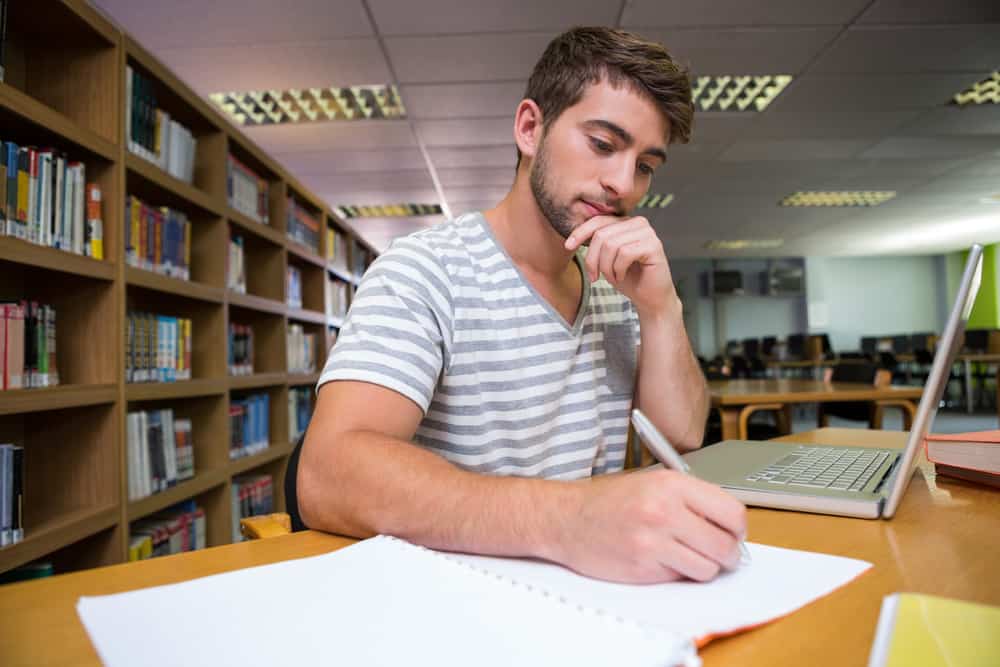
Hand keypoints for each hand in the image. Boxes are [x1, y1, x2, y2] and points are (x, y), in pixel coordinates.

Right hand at [554, 469, 746, 583]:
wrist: (565, 518)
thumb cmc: (608, 500)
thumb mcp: (651, 482)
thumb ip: (690, 499)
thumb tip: (728, 526)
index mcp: (671, 485)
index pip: (732, 513)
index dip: (737, 529)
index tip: (733, 534)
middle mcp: (664, 511)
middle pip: (725, 546)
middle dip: (727, 555)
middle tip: (717, 553)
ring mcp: (653, 542)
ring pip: (708, 569)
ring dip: (702, 567)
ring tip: (684, 556)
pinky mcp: (642, 568)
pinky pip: (680, 578)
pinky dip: (676, 573)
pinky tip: (658, 559)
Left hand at [564, 215, 675, 316]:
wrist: (650, 298)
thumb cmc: (629, 279)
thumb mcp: (606, 259)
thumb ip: (597, 244)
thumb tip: (573, 237)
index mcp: (626, 222)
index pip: (598, 221)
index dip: (580, 233)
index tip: (568, 246)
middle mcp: (638, 223)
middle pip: (602, 235)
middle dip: (593, 259)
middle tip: (595, 277)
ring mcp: (648, 233)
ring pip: (611, 245)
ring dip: (606, 267)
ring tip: (612, 277)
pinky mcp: (654, 246)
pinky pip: (624, 254)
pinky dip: (618, 269)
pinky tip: (622, 277)